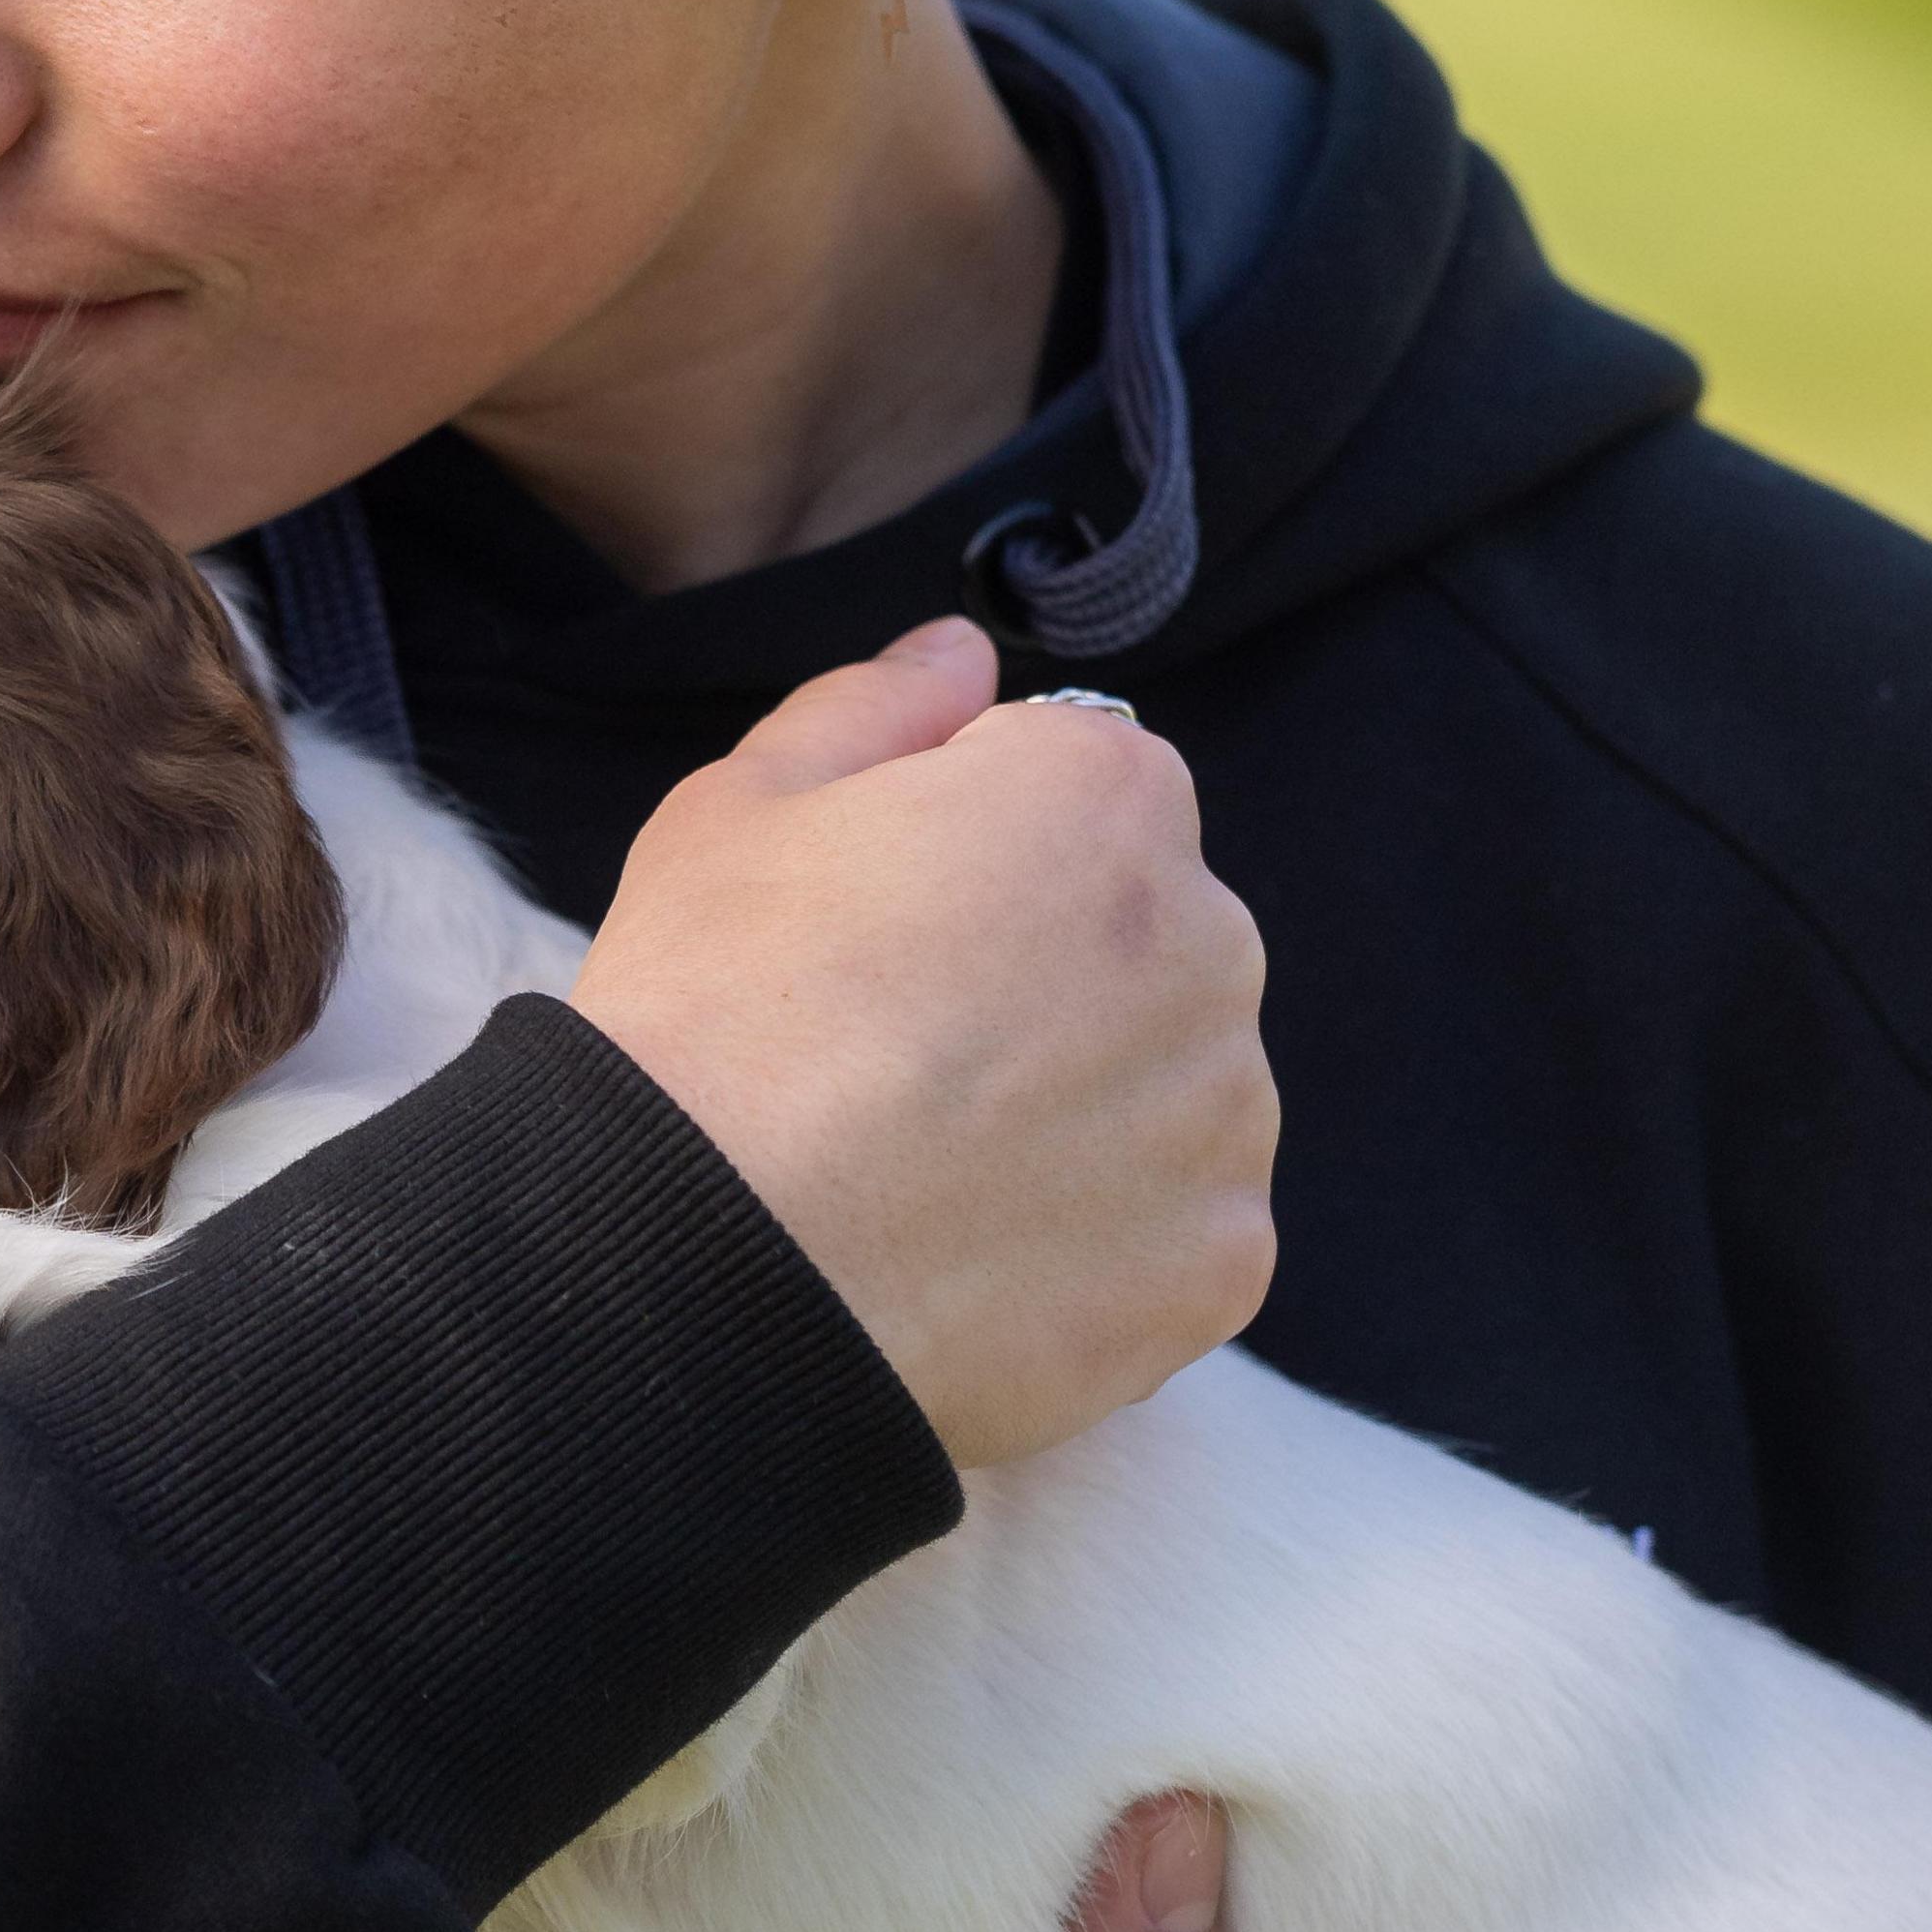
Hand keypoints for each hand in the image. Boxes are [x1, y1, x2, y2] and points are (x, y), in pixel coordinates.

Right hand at [567, 620, 1273, 1463]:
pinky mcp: (1223, 1262)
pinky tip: (978, 1255)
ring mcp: (1228, 1113)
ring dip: (1084, 1115)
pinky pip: (1176, 1232)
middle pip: (1143, 941)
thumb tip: (966, 655)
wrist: (703, 1276)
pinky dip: (1100, 1246)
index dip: (970, 855)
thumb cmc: (710, 1020)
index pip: (1081, 792)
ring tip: (929, 1172)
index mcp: (1106, 799)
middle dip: (1048, 985)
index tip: (883, 930)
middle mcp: (1212, 939)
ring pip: (1168, 1090)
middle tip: (895, 1060)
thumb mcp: (740, 808)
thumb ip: (875, 706)